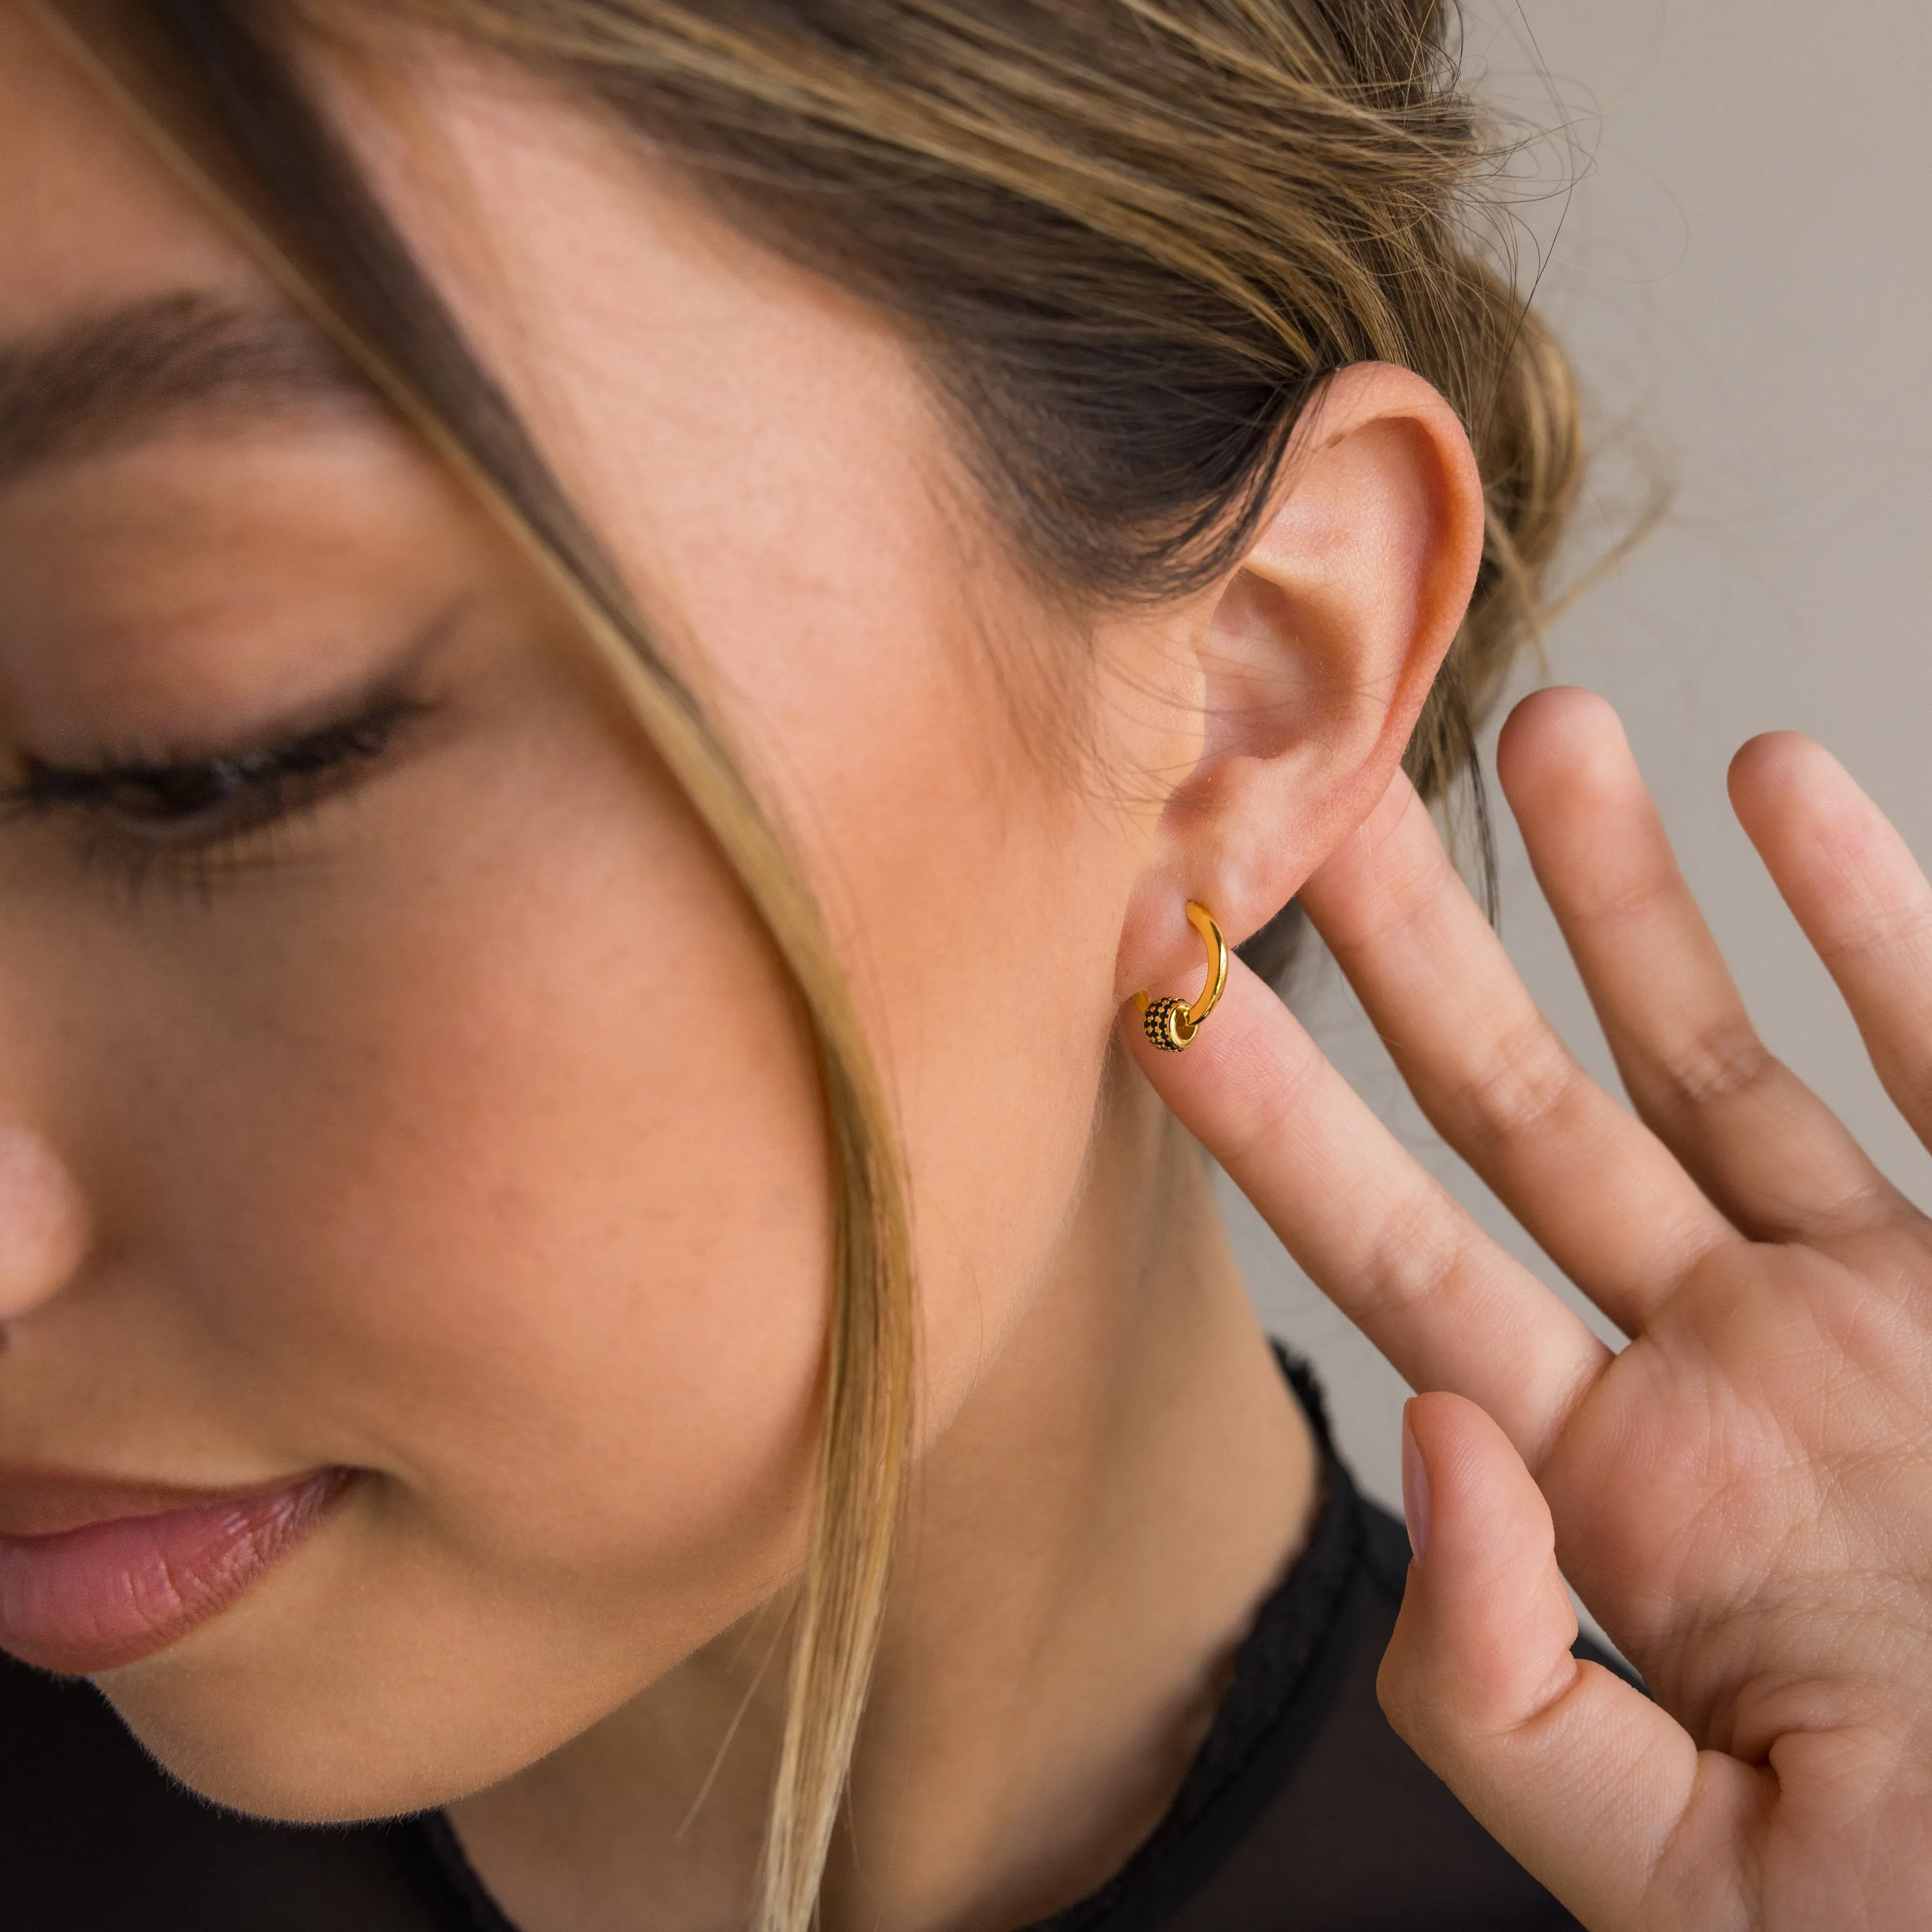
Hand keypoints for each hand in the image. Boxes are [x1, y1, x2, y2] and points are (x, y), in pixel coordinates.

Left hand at [1130, 688, 1931, 1929]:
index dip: (1274, 1125)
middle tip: (1299, 800)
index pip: (1399, 1265)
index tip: (1157, 984)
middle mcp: (1734, 1370)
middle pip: (1524, 1118)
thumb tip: (1424, 1442)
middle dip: (1412, 956)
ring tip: (1530, 725)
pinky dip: (1875, 913)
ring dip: (1624, 889)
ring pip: (1718, 1051)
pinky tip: (1774, 781)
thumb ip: (1505, 1687)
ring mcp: (1887, 1302)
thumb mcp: (1697, 1882)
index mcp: (1626, 1499)